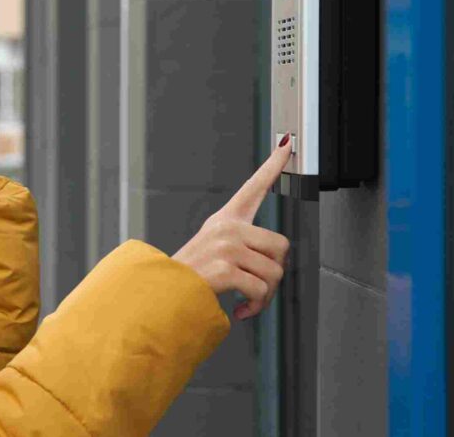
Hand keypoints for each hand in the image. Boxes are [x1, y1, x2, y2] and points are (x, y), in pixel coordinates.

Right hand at [171, 135, 292, 320]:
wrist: (166, 293)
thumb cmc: (193, 274)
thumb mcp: (215, 249)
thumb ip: (245, 246)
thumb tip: (278, 261)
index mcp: (226, 219)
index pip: (253, 187)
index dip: (273, 166)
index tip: (286, 144)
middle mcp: (227, 227)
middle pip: (281, 246)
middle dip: (274, 273)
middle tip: (257, 285)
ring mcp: (226, 246)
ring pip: (274, 272)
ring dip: (265, 295)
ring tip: (247, 300)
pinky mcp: (225, 267)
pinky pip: (260, 290)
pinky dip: (255, 306)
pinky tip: (240, 308)